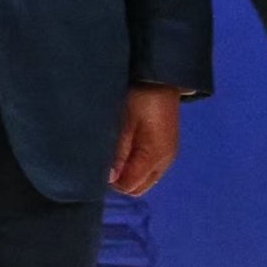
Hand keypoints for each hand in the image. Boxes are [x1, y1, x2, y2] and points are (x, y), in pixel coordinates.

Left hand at [108, 83, 184, 197]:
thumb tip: (109, 179)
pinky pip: (148, 169)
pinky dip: (135, 165)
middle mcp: (165, 161)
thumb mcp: (125, 122)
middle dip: (119, 179)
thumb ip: (118, 151)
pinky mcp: (166, 149)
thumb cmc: (142, 97)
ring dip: (127, 172)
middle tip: (105, 159)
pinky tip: (125, 148)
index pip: (129, 186)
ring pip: (143, 179)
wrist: (161, 79)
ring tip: (114, 151)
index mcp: (156, 156)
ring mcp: (168, 156)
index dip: (111, 180)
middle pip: (137, 188)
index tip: (98, 165)